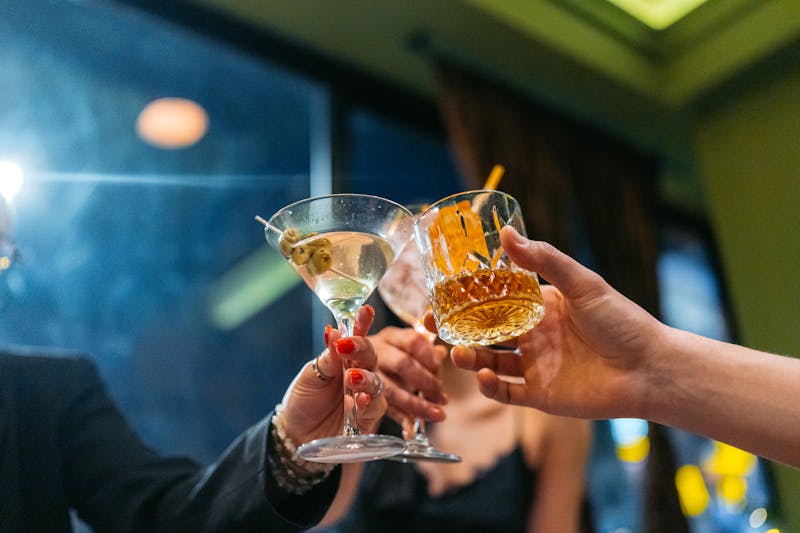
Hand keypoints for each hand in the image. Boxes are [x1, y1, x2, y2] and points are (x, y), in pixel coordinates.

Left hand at [280, 305, 387, 443]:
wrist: (296, 435)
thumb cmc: (303, 401)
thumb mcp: (310, 376)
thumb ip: (327, 358)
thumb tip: (334, 331)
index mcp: (344, 360)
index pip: (356, 338)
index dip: (361, 324)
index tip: (365, 310)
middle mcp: (358, 375)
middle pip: (370, 357)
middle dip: (362, 348)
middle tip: (348, 345)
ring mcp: (365, 397)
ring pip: (376, 382)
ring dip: (365, 378)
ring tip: (351, 377)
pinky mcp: (368, 419)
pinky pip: (375, 408)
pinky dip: (368, 402)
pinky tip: (359, 398)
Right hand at [368, 326, 446, 434]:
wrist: (354, 371)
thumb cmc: (388, 358)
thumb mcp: (405, 351)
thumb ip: (423, 352)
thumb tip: (441, 353)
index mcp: (390, 337)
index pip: (413, 341)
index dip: (430, 357)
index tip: (441, 371)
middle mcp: (376, 352)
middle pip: (402, 364)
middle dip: (425, 382)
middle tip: (442, 398)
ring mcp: (366, 374)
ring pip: (391, 390)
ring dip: (417, 404)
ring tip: (438, 415)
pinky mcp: (363, 396)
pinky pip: (384, 409)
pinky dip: (400, 420)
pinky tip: (411, 431)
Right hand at [450, 226, 667, 419]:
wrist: (650, 369)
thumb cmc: (622, 321)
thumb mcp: (583, 284)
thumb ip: (545, 260)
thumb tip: (507, 233)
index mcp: (539, 307)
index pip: (494, 299)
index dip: (466, 298)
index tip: (441, 292)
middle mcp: (532, 335)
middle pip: (483, 332)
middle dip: (455, 329)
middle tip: (431, 325)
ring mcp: (534, 366)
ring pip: (488, 362)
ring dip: (469, 358)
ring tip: (458, 353)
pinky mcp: (540, 395)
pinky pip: (505, 392)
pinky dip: (490, 387)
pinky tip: (484, 377)